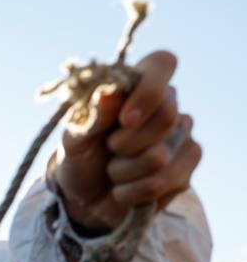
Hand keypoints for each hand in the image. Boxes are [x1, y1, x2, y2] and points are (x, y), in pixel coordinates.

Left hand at [53, 50, 201, 230]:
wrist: (84, 198)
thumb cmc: (80, 159)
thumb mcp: (74, 139)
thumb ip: (91, 117)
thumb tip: (107, 93)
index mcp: (138, 86)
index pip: (162, 63)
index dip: (148, 91)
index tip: (125, 120)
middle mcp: (168, 106)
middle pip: (165, 117)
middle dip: (124, 143)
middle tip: (109, 149)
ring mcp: (182, 137)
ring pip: (160, 157)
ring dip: (124, 172)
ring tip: (114, 171)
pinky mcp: (186, 168)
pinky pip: (165, 182)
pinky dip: (133, 192)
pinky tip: (126, 188)